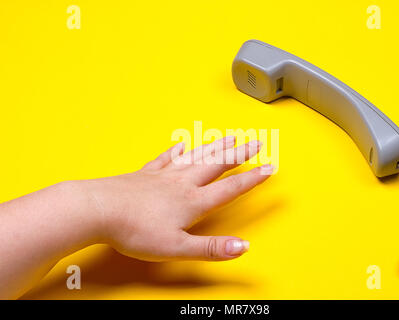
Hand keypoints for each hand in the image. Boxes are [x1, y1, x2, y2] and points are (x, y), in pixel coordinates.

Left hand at [83, 136, 273, 261]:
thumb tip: (243, 248)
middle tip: (255, 141)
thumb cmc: (135, 230)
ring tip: (229, 136)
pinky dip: (178, 149)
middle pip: (217, 164)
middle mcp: (182, 183)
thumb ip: (211, 248)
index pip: (230, 188)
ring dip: (215, 146)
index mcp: (192, 202)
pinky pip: (167, 157)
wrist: (99, 210)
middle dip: (239, 154)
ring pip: (196, 156)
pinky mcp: (145, 174)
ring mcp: (163, 175)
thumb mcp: (176, 248)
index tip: (269, 167)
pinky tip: (183, 144)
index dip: (252, 179)